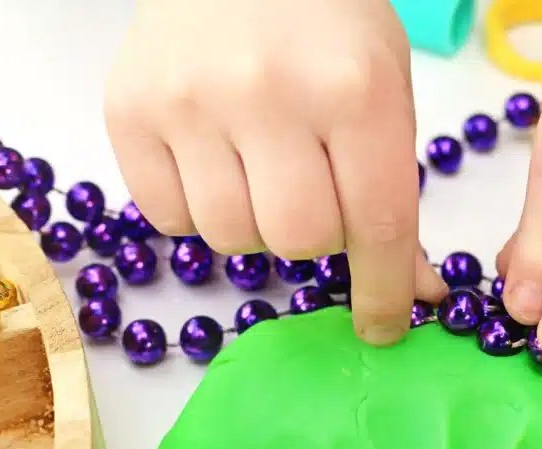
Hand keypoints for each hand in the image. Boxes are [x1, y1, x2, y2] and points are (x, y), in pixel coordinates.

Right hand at [104, 0, 446, 344]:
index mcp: (353, 89)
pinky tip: (216, 162)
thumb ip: (396, 193)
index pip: (377, 225)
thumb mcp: (385, 93)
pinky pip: (168, 217)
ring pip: (232, 238)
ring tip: (264, 171)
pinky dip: (201, 210)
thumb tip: (413, 291)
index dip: (384, 291)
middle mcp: (266, 94)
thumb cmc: (328, 25)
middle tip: (318, 198)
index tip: (384, 326)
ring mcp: (187, 100)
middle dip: (319, 240)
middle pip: (299, 240)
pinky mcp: (127, 108)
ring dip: (259, 226)